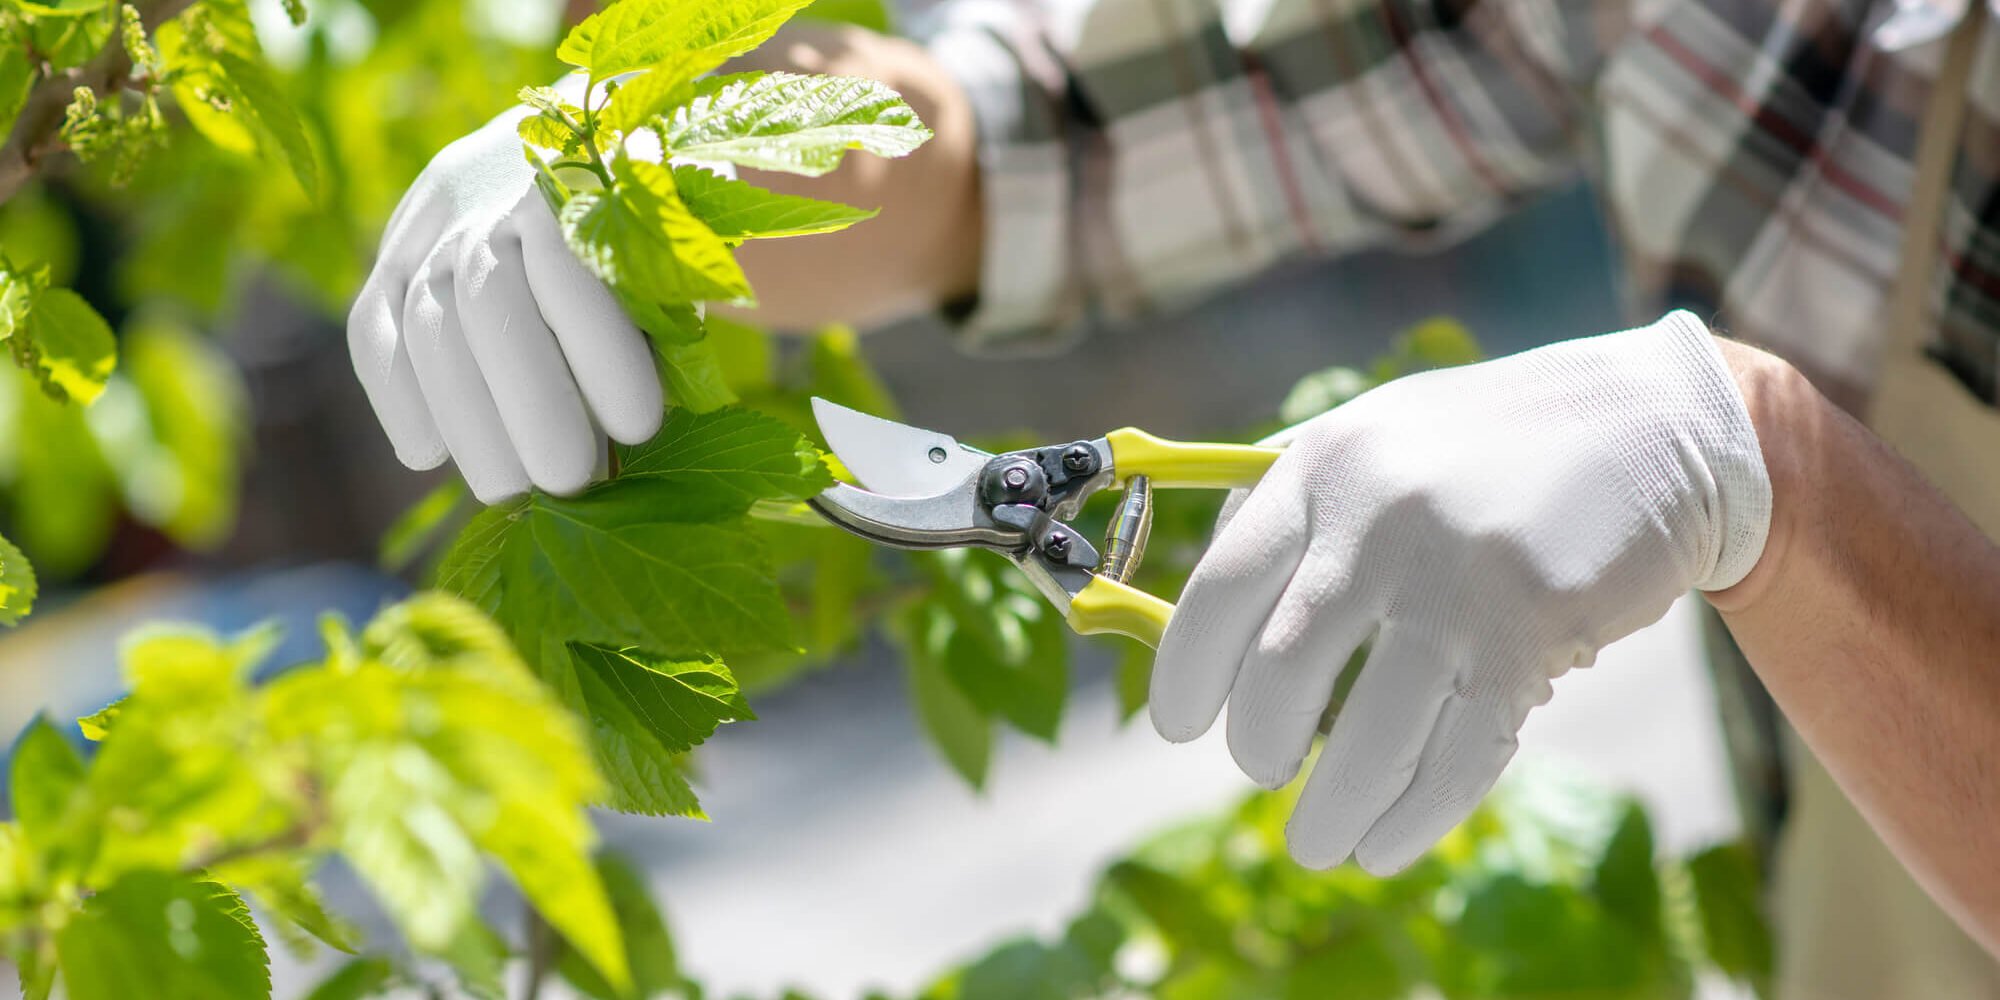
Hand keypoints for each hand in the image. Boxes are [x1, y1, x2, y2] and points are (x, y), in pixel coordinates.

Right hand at [347, 93, 661, 502]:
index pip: (577, 266)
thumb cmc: (651, 214)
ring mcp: (433, 219)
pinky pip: (372, 322)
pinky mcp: (393, 247)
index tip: (639, 429)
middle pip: (488, 302)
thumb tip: (631, 427)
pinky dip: (394, 394)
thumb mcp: (679, 237)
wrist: (579, 141)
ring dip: (465, 420)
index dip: (602, 354)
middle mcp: (493, 187)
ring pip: (426, 322)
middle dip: (528, 403)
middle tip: (568, 481)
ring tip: (509, 489)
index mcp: (581, 170)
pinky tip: (426, 456)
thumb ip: (665, 305)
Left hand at [1151, 311, 1772, 872]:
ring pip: (1369, 736)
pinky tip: (1384, 844)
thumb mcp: (1375, 436)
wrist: (1656, 427)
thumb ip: (1289, 509)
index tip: (1178, 725)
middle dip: (1258, 746)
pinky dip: (1413, 816)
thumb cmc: (1488, 445)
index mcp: (1323, 468)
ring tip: (1316, 843)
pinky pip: (1457, 755)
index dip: (1184, 675)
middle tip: (1263, 770)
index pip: (1218, 590)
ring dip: (1330, 810)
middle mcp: (1380, 521)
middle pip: (1280, 672)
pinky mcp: (1533, 633)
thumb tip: (1191, 615)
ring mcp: (1459, 579)